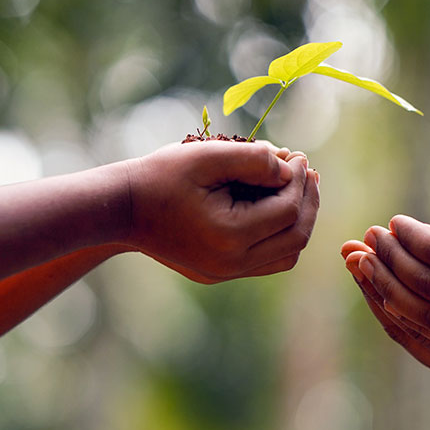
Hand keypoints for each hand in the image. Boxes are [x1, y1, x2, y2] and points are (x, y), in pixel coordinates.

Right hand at [126, 141, 318, 282]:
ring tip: (299, 187)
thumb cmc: (162, 176)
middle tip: (308, 171)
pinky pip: (265, 260)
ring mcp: (226, 273)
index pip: (287, 210)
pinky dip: (280, 235)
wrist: (122, 208)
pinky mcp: (220, 273)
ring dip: (298, 221)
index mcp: (230, 236)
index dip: (299, 180)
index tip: (298, 155)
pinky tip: (277, 205)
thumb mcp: (208, 156)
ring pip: (286, 255)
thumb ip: (254, 158)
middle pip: (295, 237)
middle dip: (307, 201)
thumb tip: (290, 166)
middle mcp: (232, 263)